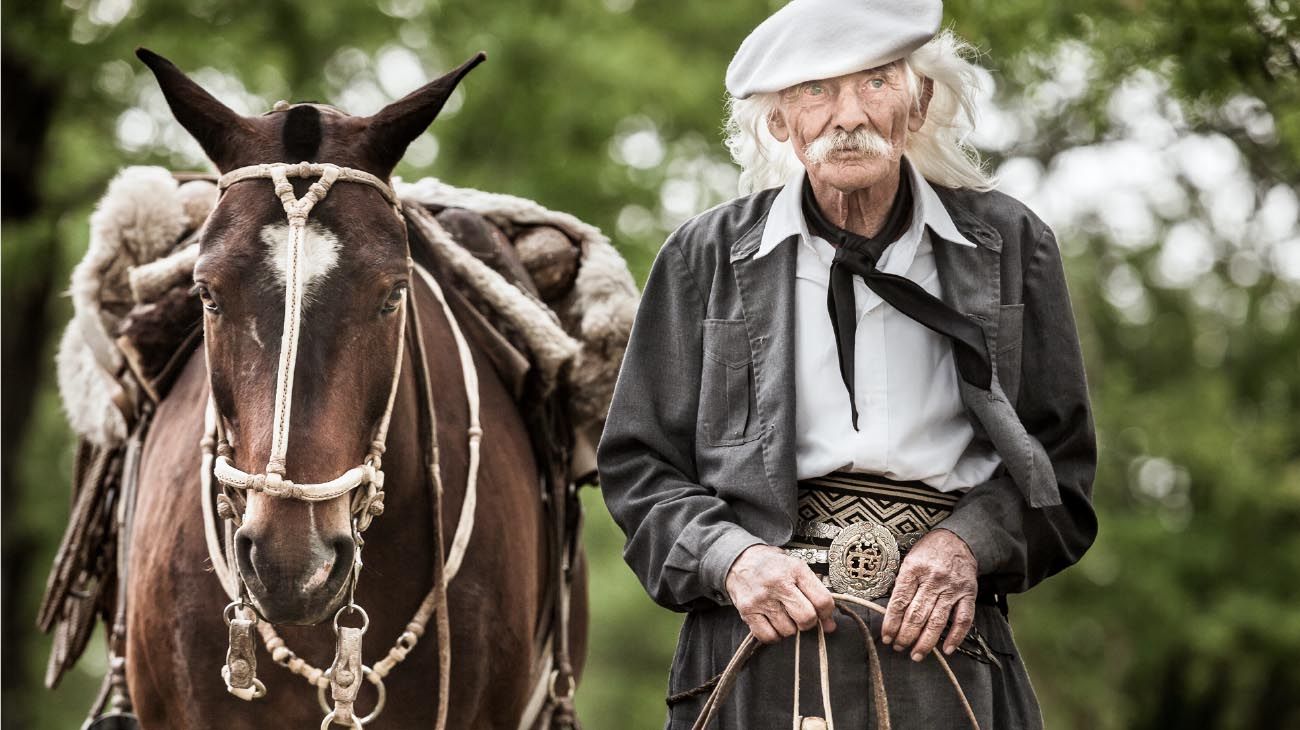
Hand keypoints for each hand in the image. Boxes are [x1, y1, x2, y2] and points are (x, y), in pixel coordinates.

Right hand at [724, 544, 836, 643]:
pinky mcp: (748, 611)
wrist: (739, 560)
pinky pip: (768, 636)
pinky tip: (773, 623)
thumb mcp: (796, 568)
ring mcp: (762, 598)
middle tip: (802, 617)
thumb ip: (815, 593)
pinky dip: (774, 635)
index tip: (823, 616)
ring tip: (783, 615)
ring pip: (788, 630)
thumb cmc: (772, 566)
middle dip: (808, 623)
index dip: (827, 614)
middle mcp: (779, 583)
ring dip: (789, 628)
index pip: (822, 600)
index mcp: (795, 569)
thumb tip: (829, 625)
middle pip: (806, 618)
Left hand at [880, 528, 977, 660]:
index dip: (891, 623)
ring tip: (916, 655)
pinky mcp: (968, 594)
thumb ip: (902, 583)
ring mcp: (952, 588)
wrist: (958, 539)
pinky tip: (947, 649)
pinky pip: (963, 619)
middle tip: (898, 648)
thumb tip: (891, 613)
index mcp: (914, 569)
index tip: (886, 637)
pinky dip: (956, 637)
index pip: (899, 602)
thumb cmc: (928, 551)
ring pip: (937, 621)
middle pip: (917, 614)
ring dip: (925, 642)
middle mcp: (933, 579)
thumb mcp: (909, 559)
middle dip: (905, 636)